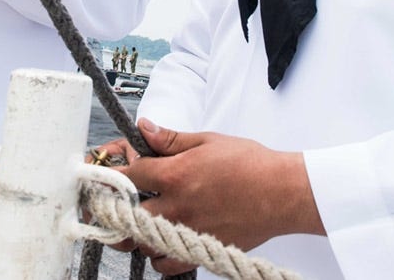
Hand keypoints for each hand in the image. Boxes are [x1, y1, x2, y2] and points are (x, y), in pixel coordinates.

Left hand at [121, 119, 323, 275]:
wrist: (282, 193)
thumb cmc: (250, 163)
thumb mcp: (208, 141)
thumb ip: (170, 139)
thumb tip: (143, 128)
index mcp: (176, 174)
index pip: (129, 176)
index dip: (116, 174)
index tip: (110, 175)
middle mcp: (177, 206)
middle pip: (127, 215)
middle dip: (119, 208)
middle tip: (119, 203)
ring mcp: (187, 231)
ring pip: (143, 242)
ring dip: (138, 233)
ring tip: (144, 221)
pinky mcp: (200, 250)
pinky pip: (165, 264)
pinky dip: (159, 257)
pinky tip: (163, 242)